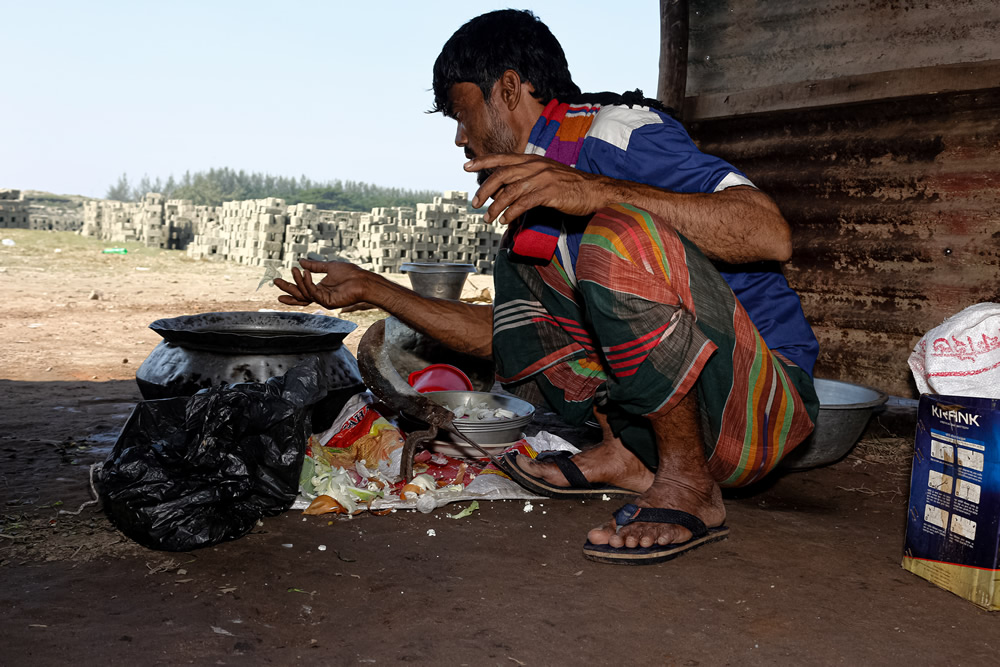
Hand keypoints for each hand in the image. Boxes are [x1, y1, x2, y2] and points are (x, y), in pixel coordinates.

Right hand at [274, 259, 368, 309]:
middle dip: (287, 288)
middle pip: (299, 295)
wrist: (362, 280)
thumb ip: (315, 265)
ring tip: (294, 270)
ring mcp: (323, 300)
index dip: (290, 287)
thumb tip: (301, 260)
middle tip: (275, 281)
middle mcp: (320, 296)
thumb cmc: (350, 274)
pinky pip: (313, 293)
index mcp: (320, 289)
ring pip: (304, 294)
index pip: (301, 290)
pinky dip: (307, 283)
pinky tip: (305, 273)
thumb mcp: (329, 266)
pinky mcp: (327, 302)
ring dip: (297, 282)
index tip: (278, 282)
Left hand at [465, 153, 608, 223]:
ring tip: (488, 219)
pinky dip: (511, 213)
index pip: (503, 158)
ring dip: (495, 207)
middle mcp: (536, 166)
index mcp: (533, 160)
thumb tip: (506, 189)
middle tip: (475, 203)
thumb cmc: (571, 186)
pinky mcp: (550, 193)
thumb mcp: (547, 175)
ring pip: (510, 191)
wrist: (596, 191)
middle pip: (502, 175)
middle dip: (484, 189)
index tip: (466, 166)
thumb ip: (528, 177)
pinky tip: (505, 220)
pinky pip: (524, 203)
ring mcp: (543, 178)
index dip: (483, 161)